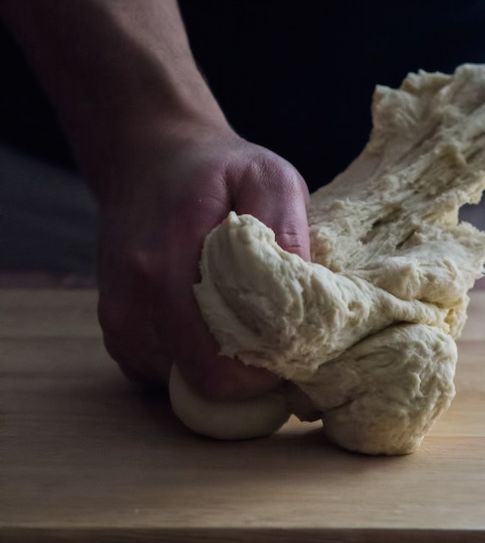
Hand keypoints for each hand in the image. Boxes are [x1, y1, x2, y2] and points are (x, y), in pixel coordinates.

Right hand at [96, 118, 309, 399]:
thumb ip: (287, 228)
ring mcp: (118, 322)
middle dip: (248, 371)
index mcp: (167, 263)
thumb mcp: (268, 176)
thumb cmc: (216, 169)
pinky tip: (211, 318)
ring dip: (220, 365)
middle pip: (202, 383)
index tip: (295, 343)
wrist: (149, 159)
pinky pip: (164, 374)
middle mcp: (134, 301)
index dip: (264, 370)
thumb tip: (308, 291)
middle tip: (279, 335)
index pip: (216, 366)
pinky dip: (193, 359)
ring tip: (244, 317)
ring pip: (183, 383)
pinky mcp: (117, 333)